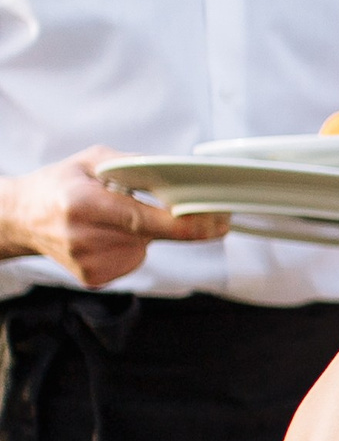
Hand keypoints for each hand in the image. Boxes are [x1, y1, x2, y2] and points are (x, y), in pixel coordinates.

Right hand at [0, 146, 228, 287]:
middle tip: (170, 207)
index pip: (143, 219)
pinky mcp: (96, 279)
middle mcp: (84, 237)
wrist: (21, 219)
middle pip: (150, 235)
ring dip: (142, 234)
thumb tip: (175, 172)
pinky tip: (105, 237)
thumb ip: (133, 164)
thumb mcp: (90, 161)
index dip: (184, 224)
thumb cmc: (58, 185)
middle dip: (167, 222)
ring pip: (144, 248)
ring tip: (109, 220)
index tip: (216, 223)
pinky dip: (130, 247)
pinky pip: (133, 261)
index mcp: (82, 203)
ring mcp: (90, 263)